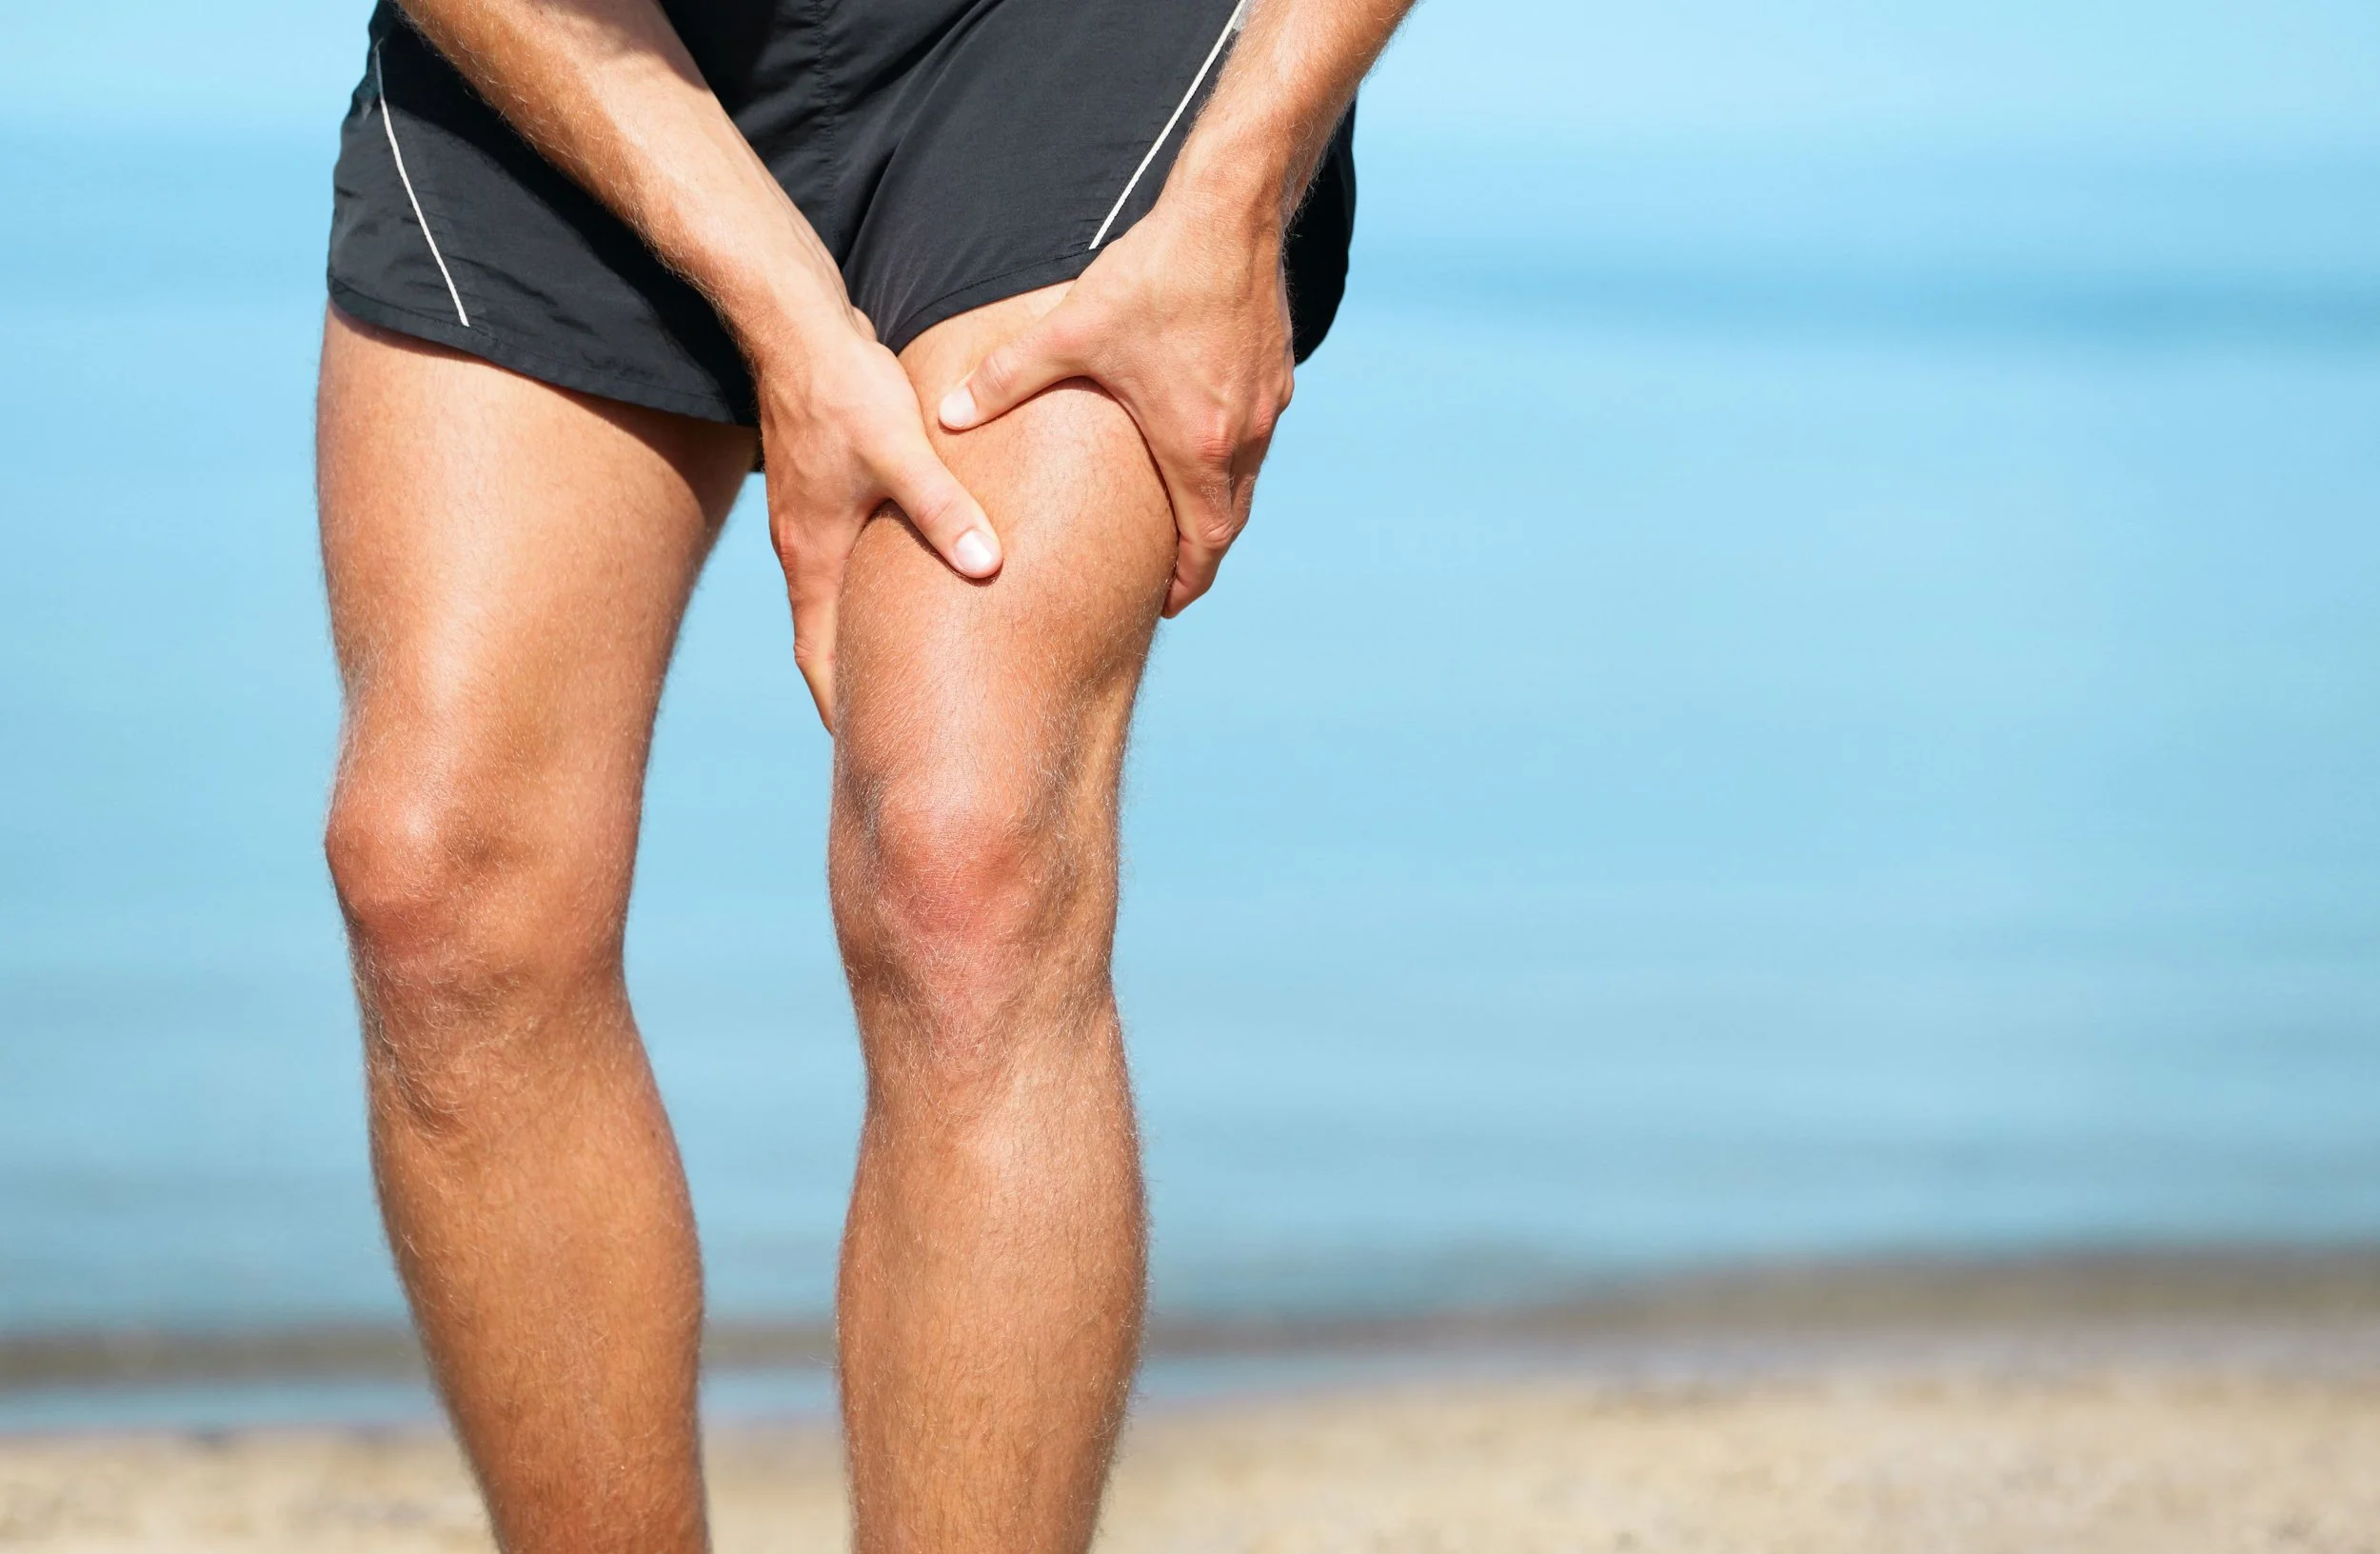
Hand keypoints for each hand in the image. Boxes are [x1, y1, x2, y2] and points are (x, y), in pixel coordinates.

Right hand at [756, 304, 1000, 728]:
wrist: (794, 324)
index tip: (868, 755)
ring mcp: (813, 520)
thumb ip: (945, 509)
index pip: (820, 658)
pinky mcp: (826, 490)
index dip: (844, 709)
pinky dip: (871, 591)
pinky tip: (911, 588)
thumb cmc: (842, 387)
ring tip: (907, 673)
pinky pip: (848, 560)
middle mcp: (806, 549)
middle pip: (826, 641)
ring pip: (837, 601)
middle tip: (896, 731)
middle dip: (856, 689)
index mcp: (814, 557)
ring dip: (864, 640)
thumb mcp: (900, 449)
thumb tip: (989, 569)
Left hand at [937, 194, 1292, 616]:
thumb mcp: (1070, 329)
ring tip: (1179, 525)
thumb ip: (1005, 377)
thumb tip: (946, 415)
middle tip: (1168, 583)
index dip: (1183, 585)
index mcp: (1195, 444)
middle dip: (1198, 560)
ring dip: (1215, 510)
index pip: (1201, 545)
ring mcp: (1267, 407)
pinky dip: (1229, 463)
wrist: (1230, 213)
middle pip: (1228, 525)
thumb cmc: (1154, 274)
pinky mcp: (1276, 376)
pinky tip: (1198, 448)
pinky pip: (1255, 441)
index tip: (1161, 606)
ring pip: (1245, 484)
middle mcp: (1241, 437)